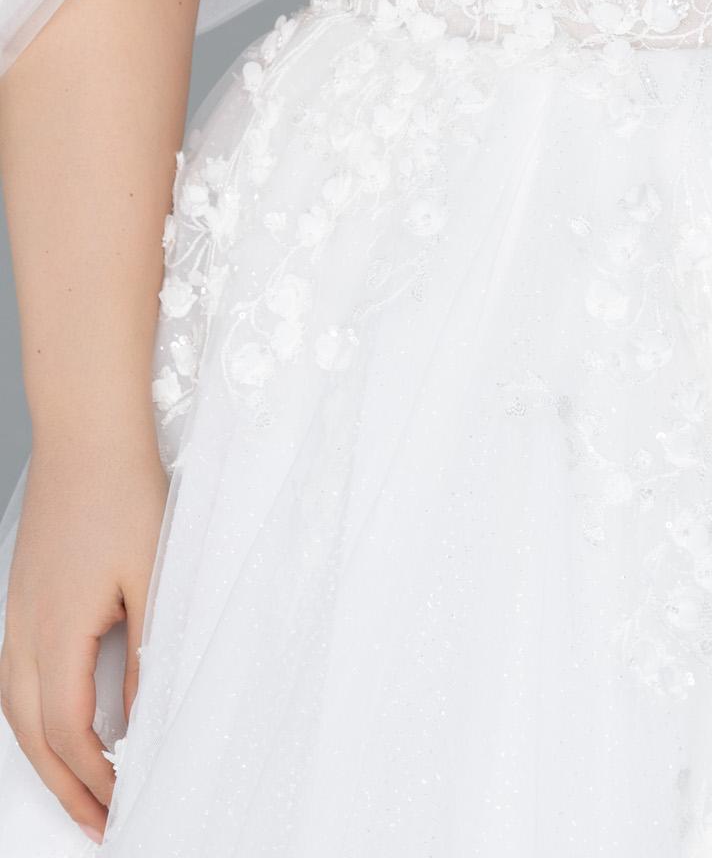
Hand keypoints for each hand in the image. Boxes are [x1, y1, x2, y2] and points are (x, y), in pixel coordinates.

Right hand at [0, 434, 167, 843]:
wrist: (86, 433)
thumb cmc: (124, 492)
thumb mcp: (155, 576)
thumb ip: (149, 652)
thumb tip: (146, 716)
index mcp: (57, 634)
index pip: (70, 734)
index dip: (96, 781)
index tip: (124, 809)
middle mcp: (23, 633)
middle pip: (34, 738)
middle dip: (66, 789)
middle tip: (100, 825)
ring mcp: (16, 616)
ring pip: (17, 713)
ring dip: (46, 759)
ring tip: (80, 791)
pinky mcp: (20, 599)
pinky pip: (16, 680)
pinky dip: (35, 719)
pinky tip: (58, 726)